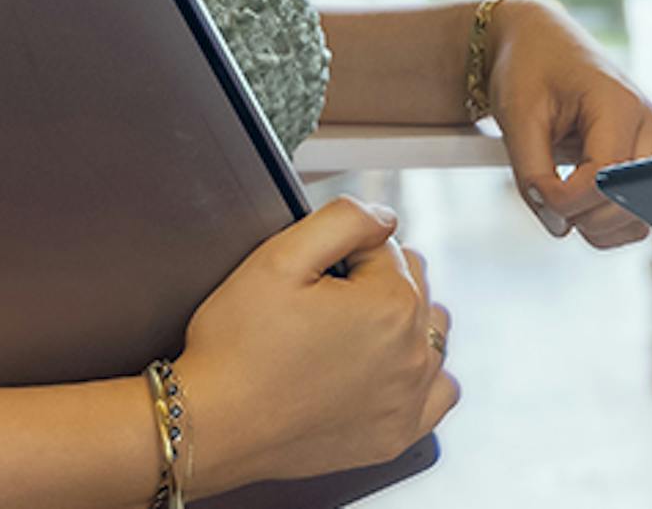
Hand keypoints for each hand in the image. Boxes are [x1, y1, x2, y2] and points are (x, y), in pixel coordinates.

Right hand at [176, 197, 456, 490]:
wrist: (212, 425)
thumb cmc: (237, 346)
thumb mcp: (279, 256)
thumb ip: (344, 218)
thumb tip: (385, 216)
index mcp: (392, 304)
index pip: (386, 248)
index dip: (343, 252)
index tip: (311, 276)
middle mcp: (413, 354)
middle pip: (414, 286)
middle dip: (374, 282)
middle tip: (321, 303)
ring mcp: (408, 400)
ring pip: (432, 333)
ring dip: (403, 321)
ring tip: (352, 330)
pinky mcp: (396, 435)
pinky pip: (439, 393)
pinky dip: (421, 375)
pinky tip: (388, 369)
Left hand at [482, 0, 651, 246]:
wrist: (536, 39)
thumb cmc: (526, 65)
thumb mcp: (517, 117)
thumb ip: (532, 175)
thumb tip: (557, 226)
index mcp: (619, 105)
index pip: (604, 180)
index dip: (565, 200)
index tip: (534, 188)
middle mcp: (645, 122)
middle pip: (628, 204)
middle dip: (579, 214)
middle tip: (542, 192)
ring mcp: (648, 138)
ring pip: (637, 214)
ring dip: (595, 221)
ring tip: (558, 195)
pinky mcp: (639, 152)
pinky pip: (633, 206)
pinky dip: (603, 214)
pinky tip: (575, 198)